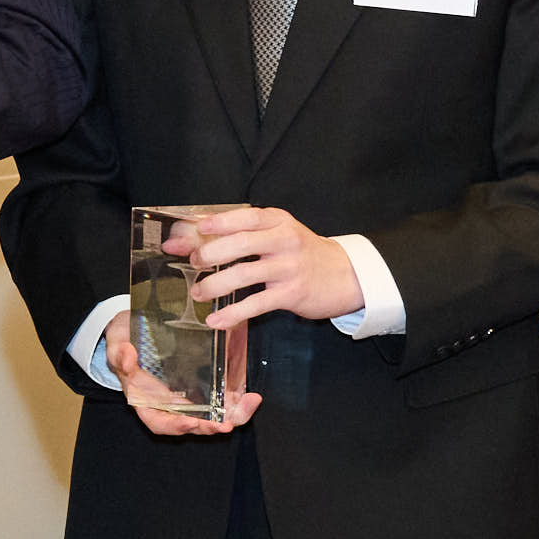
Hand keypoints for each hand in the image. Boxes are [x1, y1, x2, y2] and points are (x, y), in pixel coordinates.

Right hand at [104, 310, 255, 436]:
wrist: (136, 327)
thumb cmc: (125, 340)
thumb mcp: (117, 342)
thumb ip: (120, 353)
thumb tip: (127, 359)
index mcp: (145, 400)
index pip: (159, 421)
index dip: (175, 426)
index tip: (190, 423)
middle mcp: (168, 403)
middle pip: (190, 424)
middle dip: (208, 426)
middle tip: (225, 424)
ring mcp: (187, 396)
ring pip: (210, 415)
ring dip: (230, 416)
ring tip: (248, 408)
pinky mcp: (203, 384)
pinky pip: (220, 399)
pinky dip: (236, 402)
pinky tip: (252, 398)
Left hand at [174, 203, 360, 328]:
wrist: (346, 275)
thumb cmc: (302, 253)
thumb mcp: (279, 234)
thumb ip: (242, 233)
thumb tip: (192, 236)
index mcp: (278, 221)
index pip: (245, 217)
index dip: (219, 222)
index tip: (197, 229)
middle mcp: (284, 241)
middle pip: (240, 243)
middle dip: (210, 253)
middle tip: (194, 262)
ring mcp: (289, 268)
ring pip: (244, 274)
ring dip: (215, 284)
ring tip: (199, 292)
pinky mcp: (291, 294)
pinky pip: (256, 304)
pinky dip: (233, 313)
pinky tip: (216, 320)